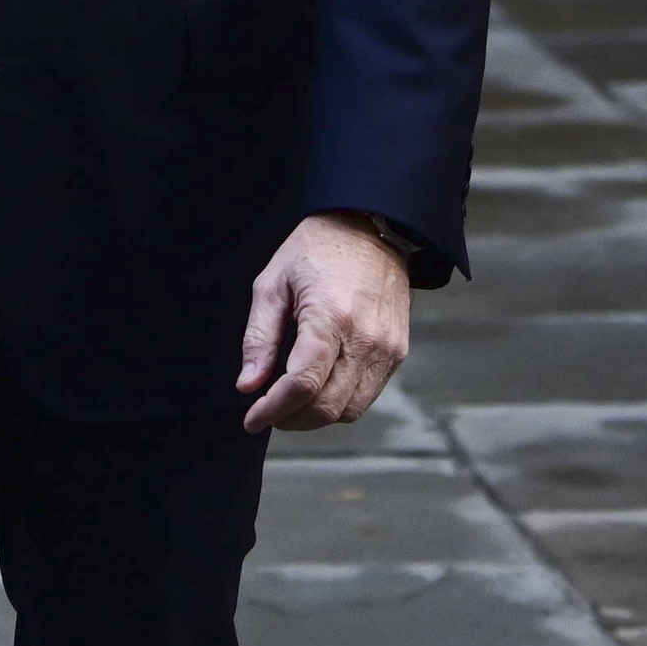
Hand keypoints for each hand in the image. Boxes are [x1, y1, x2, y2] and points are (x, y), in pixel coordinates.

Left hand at [236, 213, 413, 432]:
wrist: (370, 226)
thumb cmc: (317, 249)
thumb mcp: (273, 283)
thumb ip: (260, 338)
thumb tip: (249, 386)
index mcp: (330, 316)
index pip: (303, 384)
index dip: (273, 410)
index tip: (252, 419)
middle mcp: (365, 337)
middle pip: (327, 406)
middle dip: (292, 419)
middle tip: (268, 411)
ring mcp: (387, 347)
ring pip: (350, 410)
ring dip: (317, 416)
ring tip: (293, 401)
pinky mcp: (398, 351)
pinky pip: (367, 395)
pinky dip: (341, 402)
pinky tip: (321, 386)